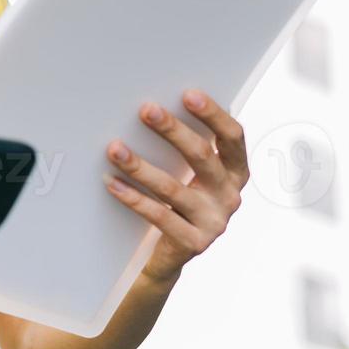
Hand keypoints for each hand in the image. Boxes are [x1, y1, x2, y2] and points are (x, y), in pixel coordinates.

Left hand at [102, 89, 247, 284]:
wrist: (170, 254)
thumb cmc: (179, 201)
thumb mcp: (192, 175)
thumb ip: (187, 148)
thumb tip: (155, 108)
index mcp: (235, 172)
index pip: (232, 138)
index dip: (213, 115)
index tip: (188, 94)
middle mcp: (230, 196)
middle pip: (202, 156)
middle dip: (172, 130)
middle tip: (146, 110)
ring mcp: (214, 222)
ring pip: (173, 188)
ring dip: (140, 166)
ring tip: (114, 148)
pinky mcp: (193, 243)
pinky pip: (158, 216)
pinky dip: (133, 197)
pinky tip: (112, 183)